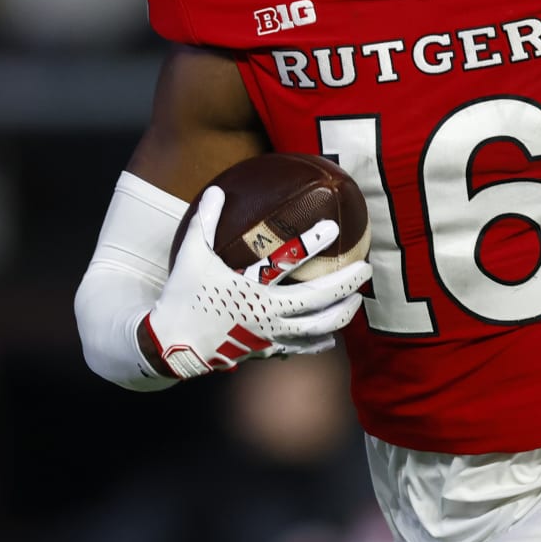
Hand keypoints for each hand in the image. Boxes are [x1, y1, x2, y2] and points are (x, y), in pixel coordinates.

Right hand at [140, 186, 371, 377]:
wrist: (173, 347)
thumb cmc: (184, 298)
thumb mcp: (191, 257)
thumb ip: (204, 223)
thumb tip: (215, 190)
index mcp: (255, 291)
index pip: (291, 263)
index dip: (313, 243)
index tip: (333, 227)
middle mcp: (270, 316)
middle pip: (320, 302)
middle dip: (347, 284)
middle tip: (366, 268)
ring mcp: (271, 337)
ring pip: (318, 329)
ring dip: (342, 314)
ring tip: (358, 302)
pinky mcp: (266, 351)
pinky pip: (300, 349)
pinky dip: (318, 343)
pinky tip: (330, 339)